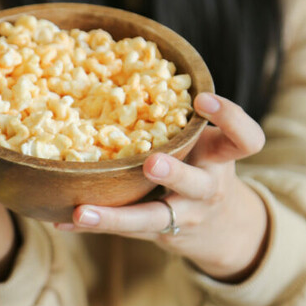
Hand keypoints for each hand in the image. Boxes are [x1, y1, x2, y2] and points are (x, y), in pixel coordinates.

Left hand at [55, 93, 269, 282]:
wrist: (220, 228)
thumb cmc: (203, 167)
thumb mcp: (208, 144)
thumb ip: (183, 122)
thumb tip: (121, 71)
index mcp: (221, 158)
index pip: (245, 139)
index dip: (230, 118)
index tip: (203, 100)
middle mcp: (208, 189)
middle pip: (198, 185)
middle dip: (175, 174)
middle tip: (152, 164)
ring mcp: (184, 216)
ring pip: (151, 219)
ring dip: (116, 216)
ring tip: (83, 212)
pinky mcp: (159, 234)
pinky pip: (123, 230)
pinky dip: (92, 225)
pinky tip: (61, 220)